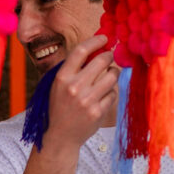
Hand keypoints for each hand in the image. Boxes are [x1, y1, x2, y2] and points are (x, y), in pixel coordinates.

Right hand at [43, 35, 118, 151]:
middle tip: (110, 56)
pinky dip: (111, 92)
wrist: (60, 135)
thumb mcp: (59, 85)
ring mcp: (87, 100)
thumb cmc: (60, 106)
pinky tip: (104, 94)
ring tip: (110, 74)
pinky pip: (113, 94)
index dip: (95, 41)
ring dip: (114, 72)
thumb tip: (96, 49)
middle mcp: (74, 87)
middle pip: (101, 61)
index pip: (81, 51)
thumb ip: (74, 68)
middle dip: (109, 56)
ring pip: (112, 77)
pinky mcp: (98, 112)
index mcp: (62, 77)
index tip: (104, 38)